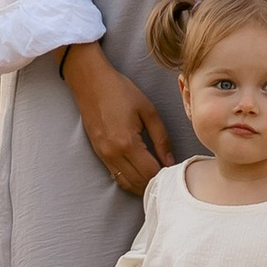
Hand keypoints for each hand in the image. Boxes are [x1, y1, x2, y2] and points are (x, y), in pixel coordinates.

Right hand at [63, 40, 175, 193]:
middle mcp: (113, 154)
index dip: (165, 175)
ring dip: (142, 184)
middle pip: (138, 182)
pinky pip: (116, 176)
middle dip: (155, 182)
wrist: (91, 83)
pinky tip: (140, 172)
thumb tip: (170, 161)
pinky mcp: (99, 154)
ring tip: (156, 175)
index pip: (150, 172)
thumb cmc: (120, 91)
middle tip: (168, 174)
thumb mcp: (148, 110)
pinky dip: (130, 179)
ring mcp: (104, 156)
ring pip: (126, 183)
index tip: (175, 170)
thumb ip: (161, 138)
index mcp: (127, 143)